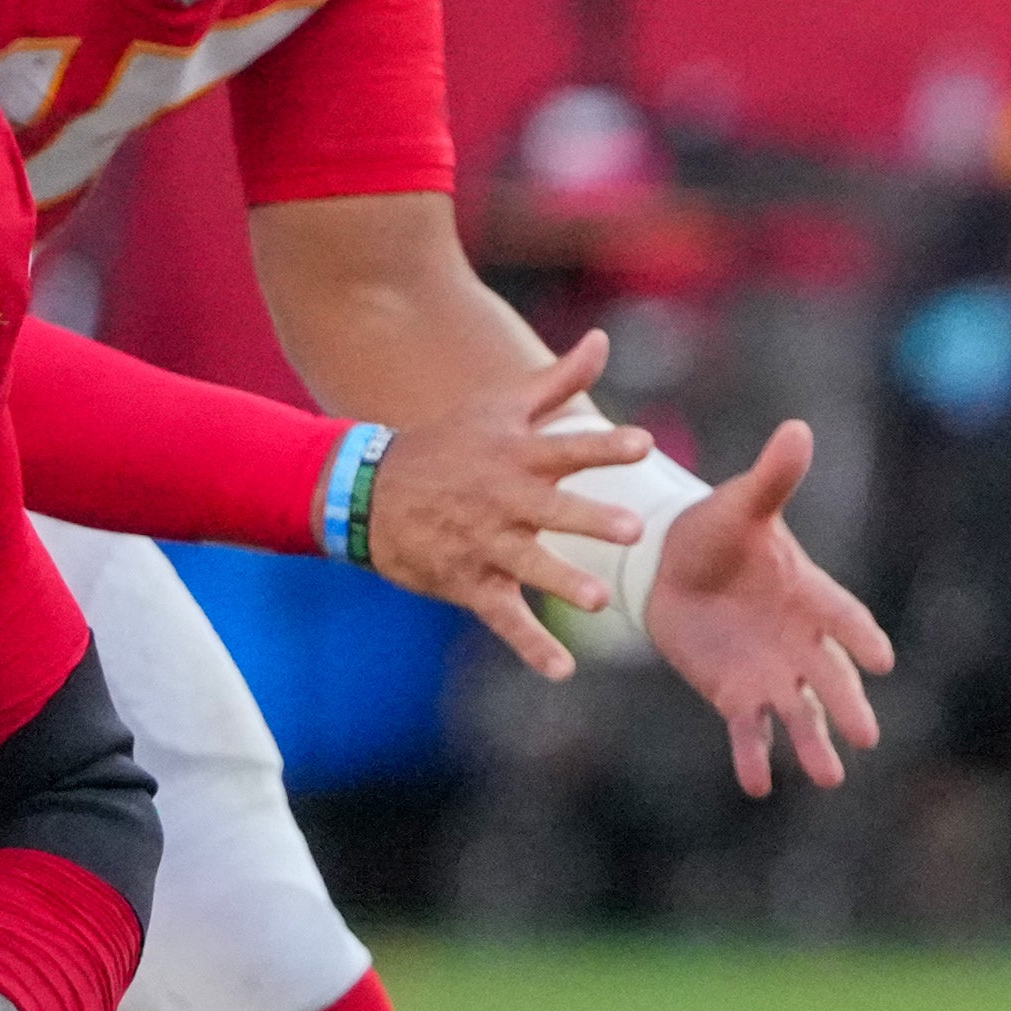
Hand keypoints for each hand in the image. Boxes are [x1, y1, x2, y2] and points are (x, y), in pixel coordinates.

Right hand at [366, 336, 646, 681]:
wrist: (367, 490)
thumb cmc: (449, 444)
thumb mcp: (499, 406)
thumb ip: (558, 380)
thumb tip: (603, 339)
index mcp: (517, 456)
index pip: (566, 448)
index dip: (604, 446)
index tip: (642, 443)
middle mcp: (503, 500)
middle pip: (553, 509)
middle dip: (590, 518)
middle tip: (633, 529)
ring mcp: (485, 543)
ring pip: (529, 565)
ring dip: (562, 582)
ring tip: (600, 601)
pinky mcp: (470, 582)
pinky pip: (503, 617)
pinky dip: (531, 646)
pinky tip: (562, 672)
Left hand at [643, 420, 895, 797]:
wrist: (670, 566)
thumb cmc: (716, 531)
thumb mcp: (741, 504)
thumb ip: (772, 479)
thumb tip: (796, 429)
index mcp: (810, 594)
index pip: (843, 618)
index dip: (860, 638)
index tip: (880, 660)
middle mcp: (800, 641)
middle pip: (830, 677)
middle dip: (847, 707)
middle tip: (868, 737)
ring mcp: (772, 673)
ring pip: (799, 713)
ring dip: (814, 745)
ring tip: (830, 777)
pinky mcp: (736, 695)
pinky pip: (750, 730)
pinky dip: (754, 756)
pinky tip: (759, 784)